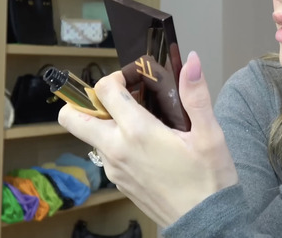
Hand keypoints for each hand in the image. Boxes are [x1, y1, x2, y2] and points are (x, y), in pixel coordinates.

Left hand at [58, 51, 237, 225]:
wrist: (206, 223)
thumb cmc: (209, 179)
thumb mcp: (210, 134)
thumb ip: (196, 95)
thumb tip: (191, 60)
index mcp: (137, 132)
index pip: (104, 90)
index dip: (116, 76)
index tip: (134, 78)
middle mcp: (116, 150)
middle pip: (71, 117)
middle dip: (85, 100)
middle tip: (118, 98)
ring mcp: (114, 168)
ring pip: (89, 135)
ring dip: (103, 122)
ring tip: (140, 120)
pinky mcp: (119, 182)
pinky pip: (104, 153)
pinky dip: (114, 141)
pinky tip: (146, 144)